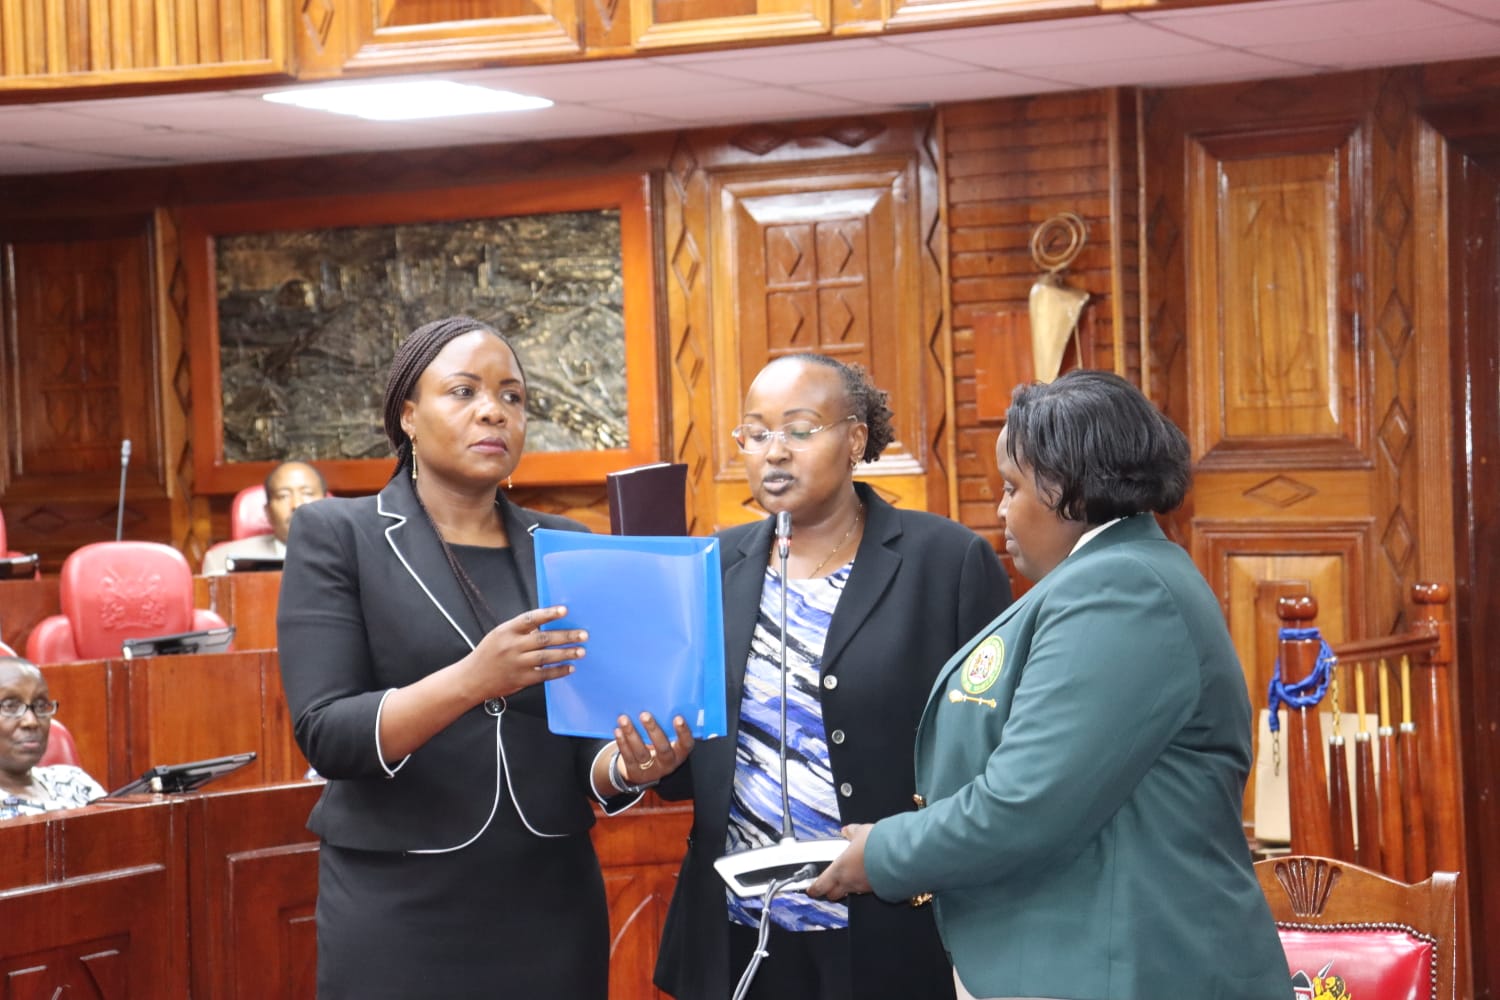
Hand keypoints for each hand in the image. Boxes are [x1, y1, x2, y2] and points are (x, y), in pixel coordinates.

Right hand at [469, 605, 585, 698]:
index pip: (530, 619)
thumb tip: (546, 625)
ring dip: (566, 653)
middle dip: (566, 636)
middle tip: (583, 634)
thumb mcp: (499, 635)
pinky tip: (569, 667)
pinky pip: (544, 674)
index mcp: (506, 631)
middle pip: (543, 639)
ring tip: (581, 651)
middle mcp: (512, 646)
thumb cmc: (488, 654)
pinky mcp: (521, 679)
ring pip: (546, 657)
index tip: (564, 610)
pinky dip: (558, 671)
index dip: (548, 614)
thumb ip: (521, 630)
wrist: (471, 679)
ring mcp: (517, 664)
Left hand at [613, 711, 694, 785]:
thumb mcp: (669, 741)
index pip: (686, 744)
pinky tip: (618, 731)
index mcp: (679, 753)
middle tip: (644, 715)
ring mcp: (651, 769)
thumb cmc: (660, 747)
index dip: (683, 732)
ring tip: (624, 719)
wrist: (645, 771)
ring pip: (642, 752)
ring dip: (632, 734)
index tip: (678, 717)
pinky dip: (622, 743)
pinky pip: (628, 757)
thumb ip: (667, 727)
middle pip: (662, 748)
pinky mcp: (635, 772)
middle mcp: (667, 763)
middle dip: (653, 730)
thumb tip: (660, 702)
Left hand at [807, 823, 872, 899]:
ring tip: (850, 877)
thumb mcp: (861, 833)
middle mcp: (850, 882)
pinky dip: (863, 885)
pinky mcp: (877, 890)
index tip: (810, 889)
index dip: (814, 889)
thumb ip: (851, 832)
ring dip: (847, 887)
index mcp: (839, 869)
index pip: (821, 885)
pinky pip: (866, 890)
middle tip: (826, 886)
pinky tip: (868, 876)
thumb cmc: (878, 846)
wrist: (899, 856)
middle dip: (829, 891)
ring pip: (850, 892)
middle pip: (833, 894)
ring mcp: (863, 888)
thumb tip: (847, 830)